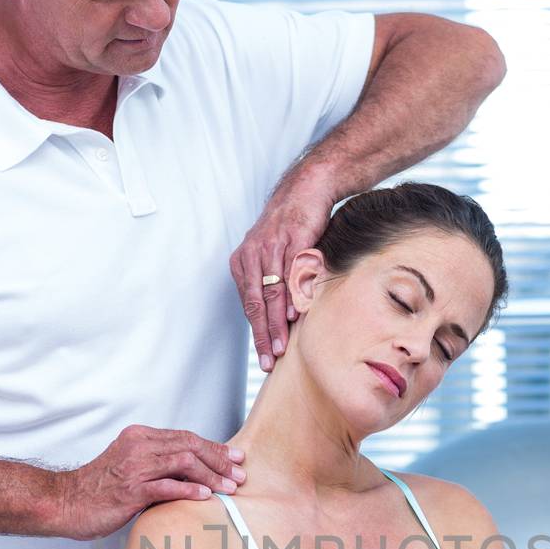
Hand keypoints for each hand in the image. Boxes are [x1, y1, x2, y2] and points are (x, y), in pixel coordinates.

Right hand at [54, 424, 245, 539]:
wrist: (67, 502)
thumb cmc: (100, 489)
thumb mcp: (131, 466)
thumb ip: (158, 464)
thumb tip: (194, 473)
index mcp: (140, 437)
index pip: (186, 437)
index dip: (214, 447)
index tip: (235, 457)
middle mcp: (138, 446)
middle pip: (190, 446)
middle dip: (219, 460)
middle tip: (240, 473)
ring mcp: (134, 467)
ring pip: (183, 463)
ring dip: (211, 475)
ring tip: (229, 487)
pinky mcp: (130, 490)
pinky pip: (167, 487)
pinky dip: (189, 491)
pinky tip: (206, 497)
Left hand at [229, 169, 335, 371]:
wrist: (306, 189)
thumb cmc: (291, 227)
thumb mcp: (273, 255)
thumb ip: (272, 284)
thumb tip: (278, 319)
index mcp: (243, 262)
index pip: (248, 305)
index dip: (257, 333)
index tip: (265, 357)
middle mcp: (253, 254)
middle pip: (257, 303)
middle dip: (264, 335)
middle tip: (270, 359)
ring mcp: (272, 246)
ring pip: (272, 292)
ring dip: (277, 322)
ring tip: (283, 345)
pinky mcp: (293, 238)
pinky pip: (291, 273)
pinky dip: (292, 295)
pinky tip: (294, 315)